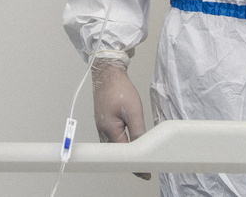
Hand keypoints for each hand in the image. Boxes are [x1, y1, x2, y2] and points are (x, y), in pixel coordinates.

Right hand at [91, 55, 150, 178]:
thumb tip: (143, 147)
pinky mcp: (102, 121)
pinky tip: (127, 144)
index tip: (145, 173)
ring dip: (123, 154)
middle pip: (115, 153)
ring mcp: (100, 125)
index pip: (123, 154)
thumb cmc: (119, 89)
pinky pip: (110, 138)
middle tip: (143, 169)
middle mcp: (102, 130)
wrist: (107, 73)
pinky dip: (119, 144)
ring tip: (138, 160)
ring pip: (112, 146)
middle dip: (128, 162)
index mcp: (110, 129)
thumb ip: (138, 130)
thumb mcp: (134, 110)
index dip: (134, 165)